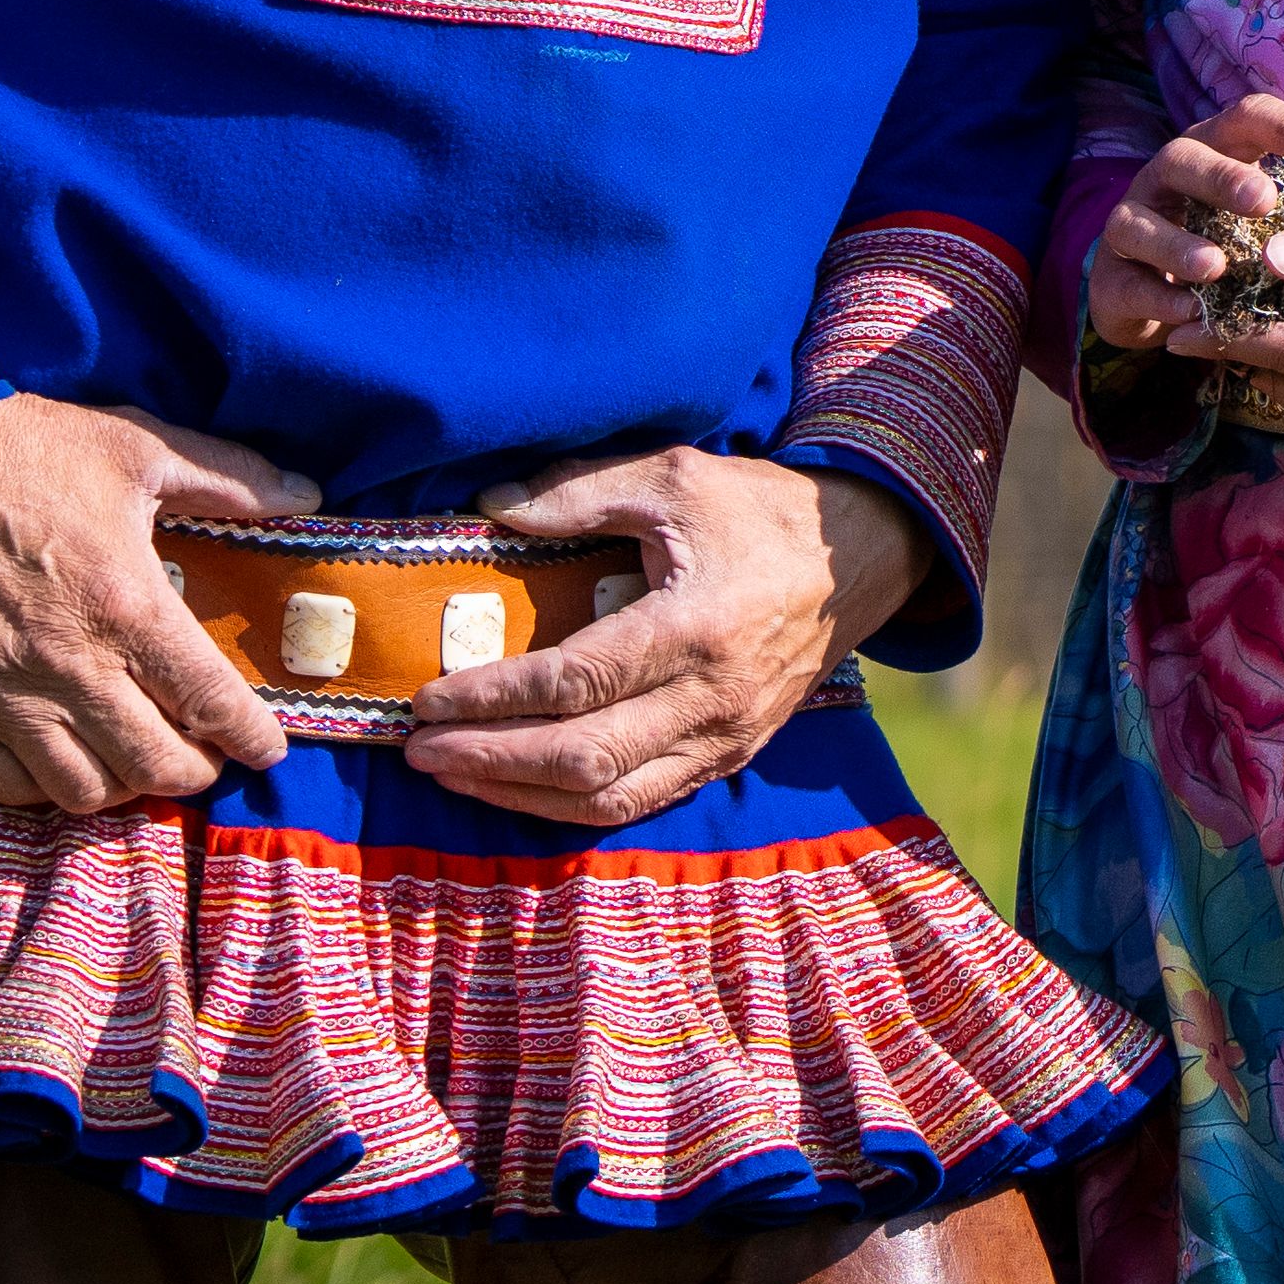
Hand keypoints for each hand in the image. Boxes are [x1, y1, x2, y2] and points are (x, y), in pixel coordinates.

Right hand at [0, 399, 313, 812]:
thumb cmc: (20, 444)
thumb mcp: (136, 447)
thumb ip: (229, 477)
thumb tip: (305, 494)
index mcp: (130, 605)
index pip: (213, 703)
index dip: (253, 739)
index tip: (268, 750)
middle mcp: (72, 665)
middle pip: (155, 766)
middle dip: (195, 772)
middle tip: (202, 754)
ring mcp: (5, 694)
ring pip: (84, 791)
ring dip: (123, 787)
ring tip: (134, 759)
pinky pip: (7, 785)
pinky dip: (47, 789)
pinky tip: (64, 761)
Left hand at [409, 444, 931, 826]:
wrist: (865, 557)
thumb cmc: (763, 511)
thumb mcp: (676, 477)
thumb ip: (581, 491)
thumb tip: (491, 509)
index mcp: (694, 627)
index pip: (574, 682)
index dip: (494, 698)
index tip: (429, 698)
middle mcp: (711, 698)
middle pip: (582, 757)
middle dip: (489, 760)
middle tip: (418, 748)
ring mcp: (724, 737)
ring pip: (610, 797)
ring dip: (521, 795)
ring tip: (455, 777)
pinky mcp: (730, 755)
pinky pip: (643, 800)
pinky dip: (573, 806)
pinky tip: (521, 791)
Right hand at [1080, 93, 1283, 359]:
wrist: (1145, 292)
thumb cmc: (1224, 239)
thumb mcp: (1263, 215)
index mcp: (1214, 150)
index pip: (1247, 120)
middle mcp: (1168, 177)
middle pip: (1187, 158)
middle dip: (1224, 179)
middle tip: (1265, 201)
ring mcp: (1133, 224)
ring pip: (1141, 223)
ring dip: (1178, 244)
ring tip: (1216, 267)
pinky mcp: (1112, 278)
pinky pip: (1129, 284)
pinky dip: (1159, 298)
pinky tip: (1189, 311)